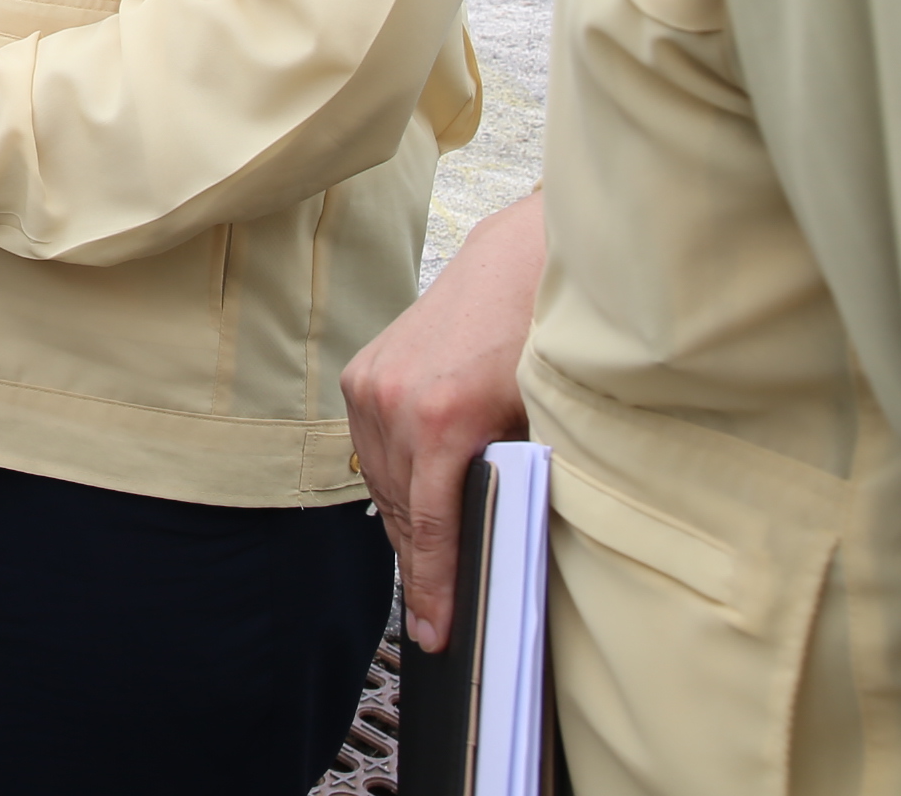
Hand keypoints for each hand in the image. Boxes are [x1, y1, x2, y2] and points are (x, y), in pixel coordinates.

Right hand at [339, 188, 544, 649]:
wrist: (514, 267)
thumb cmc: (540, 343)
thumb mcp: (540, 423)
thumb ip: (511, 482)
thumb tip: (497, 542)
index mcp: (443, 420)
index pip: (432, 527)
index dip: (433, 587)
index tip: (434, 632)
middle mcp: (394, 402)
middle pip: (401, 512)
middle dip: (420, 562)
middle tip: (436, 609)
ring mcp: (370, 385)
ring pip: (378, 484)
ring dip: (405, 521)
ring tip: (428, 556)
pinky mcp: (360, 373)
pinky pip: (368, 449)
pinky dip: (391, 477)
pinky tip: (415, 496)